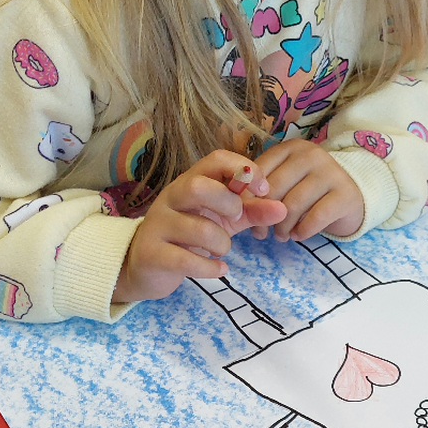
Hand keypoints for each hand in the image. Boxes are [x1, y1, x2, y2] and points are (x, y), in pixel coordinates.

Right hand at [113, 151, 285, 302]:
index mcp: (191, 181)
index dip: (244, 169)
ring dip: (221, 243)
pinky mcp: (152, 254)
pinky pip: (186, 260)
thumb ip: (252, 211)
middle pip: (199, 186)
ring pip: (198, 228)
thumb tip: (283, 209)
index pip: (216, 158)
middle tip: (234, 219)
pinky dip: (210, 267)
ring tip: (222, 251)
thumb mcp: (224, 220)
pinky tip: (218, 269)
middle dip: (227, 203)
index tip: (263, 189)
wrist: (145, 266)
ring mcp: (159, 225)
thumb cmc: (189, 235)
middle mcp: (171, 198)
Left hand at [253, 140, 363, 241]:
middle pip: (274, 189)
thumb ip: (263, 188)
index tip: (247, 215)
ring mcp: (330, 173)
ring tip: (281, 236)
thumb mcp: (286, 182)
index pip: (259, 171)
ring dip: (282, 228)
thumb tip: (239, 207)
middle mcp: (310, 155)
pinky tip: (299, 235)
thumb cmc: (309, 191)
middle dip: (263, 215)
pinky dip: (302, 232)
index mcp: (290, 148)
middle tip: (262, 233)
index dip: (248, 198)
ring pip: (292, 206)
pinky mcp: (345, 194)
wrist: (351, 196)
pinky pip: (315, 218)